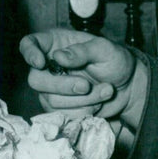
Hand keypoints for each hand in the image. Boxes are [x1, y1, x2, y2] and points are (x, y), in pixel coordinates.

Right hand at [19, 28, 144, 122]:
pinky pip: (62, 115)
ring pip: (51, 100)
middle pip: (35, 79)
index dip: (29, 53)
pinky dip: (83, 111)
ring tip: (105, 91)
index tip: (40, 63)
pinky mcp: (60, 108)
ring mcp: (52, 89)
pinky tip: (98, 103)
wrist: (128, 88)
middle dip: (62, 86)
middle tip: (86, 86)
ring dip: (82, 100)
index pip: (29, 44)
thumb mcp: (105, 49)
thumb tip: (58, 57)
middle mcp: (48, 66)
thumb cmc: (115, 62)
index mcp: (55, 44)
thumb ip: (83, 51)